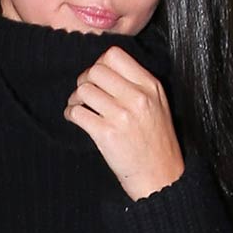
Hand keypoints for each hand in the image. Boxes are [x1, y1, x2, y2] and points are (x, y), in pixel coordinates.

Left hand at [64, 47, 184, 201]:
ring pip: (84, 90)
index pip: (114, 55)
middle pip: (95, 70)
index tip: (98, 78)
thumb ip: (137, 84)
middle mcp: (136, 97)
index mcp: (150, 86)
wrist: (161, 178)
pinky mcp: (106, 134)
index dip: (99, 63)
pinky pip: (77, 113)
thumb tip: (105, 68)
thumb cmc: (157, 143)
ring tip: (79, 107)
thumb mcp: (158, 105)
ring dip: (75, 98)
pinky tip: (76, 119)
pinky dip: (71, 114)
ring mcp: (121, 116)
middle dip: (84, 80)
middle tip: (85, 94)